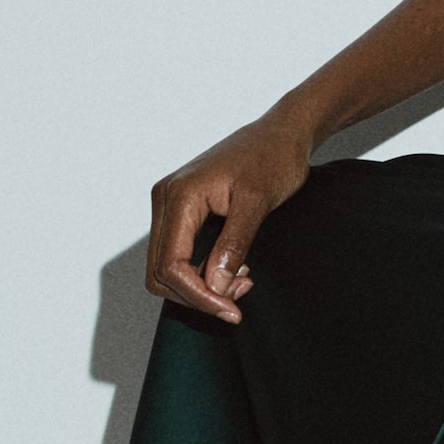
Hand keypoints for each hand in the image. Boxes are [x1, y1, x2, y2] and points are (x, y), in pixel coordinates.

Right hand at [146, 107, 315, 323]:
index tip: (232, 310)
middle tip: (240, 298)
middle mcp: (166, 199)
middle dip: (199, 294)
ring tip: (243, 281)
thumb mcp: (257, 203)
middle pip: (161, 272)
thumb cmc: (273, 159)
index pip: (170, 265)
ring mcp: (171, 204)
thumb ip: (233, 245)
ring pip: (168, 266)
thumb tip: (215, 287)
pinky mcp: (183, 210)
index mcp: (179, 195)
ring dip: (202, 285)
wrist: (281, 134)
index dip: (198, 296)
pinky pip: (179, 252)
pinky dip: (203, 270)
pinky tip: (236, 268)